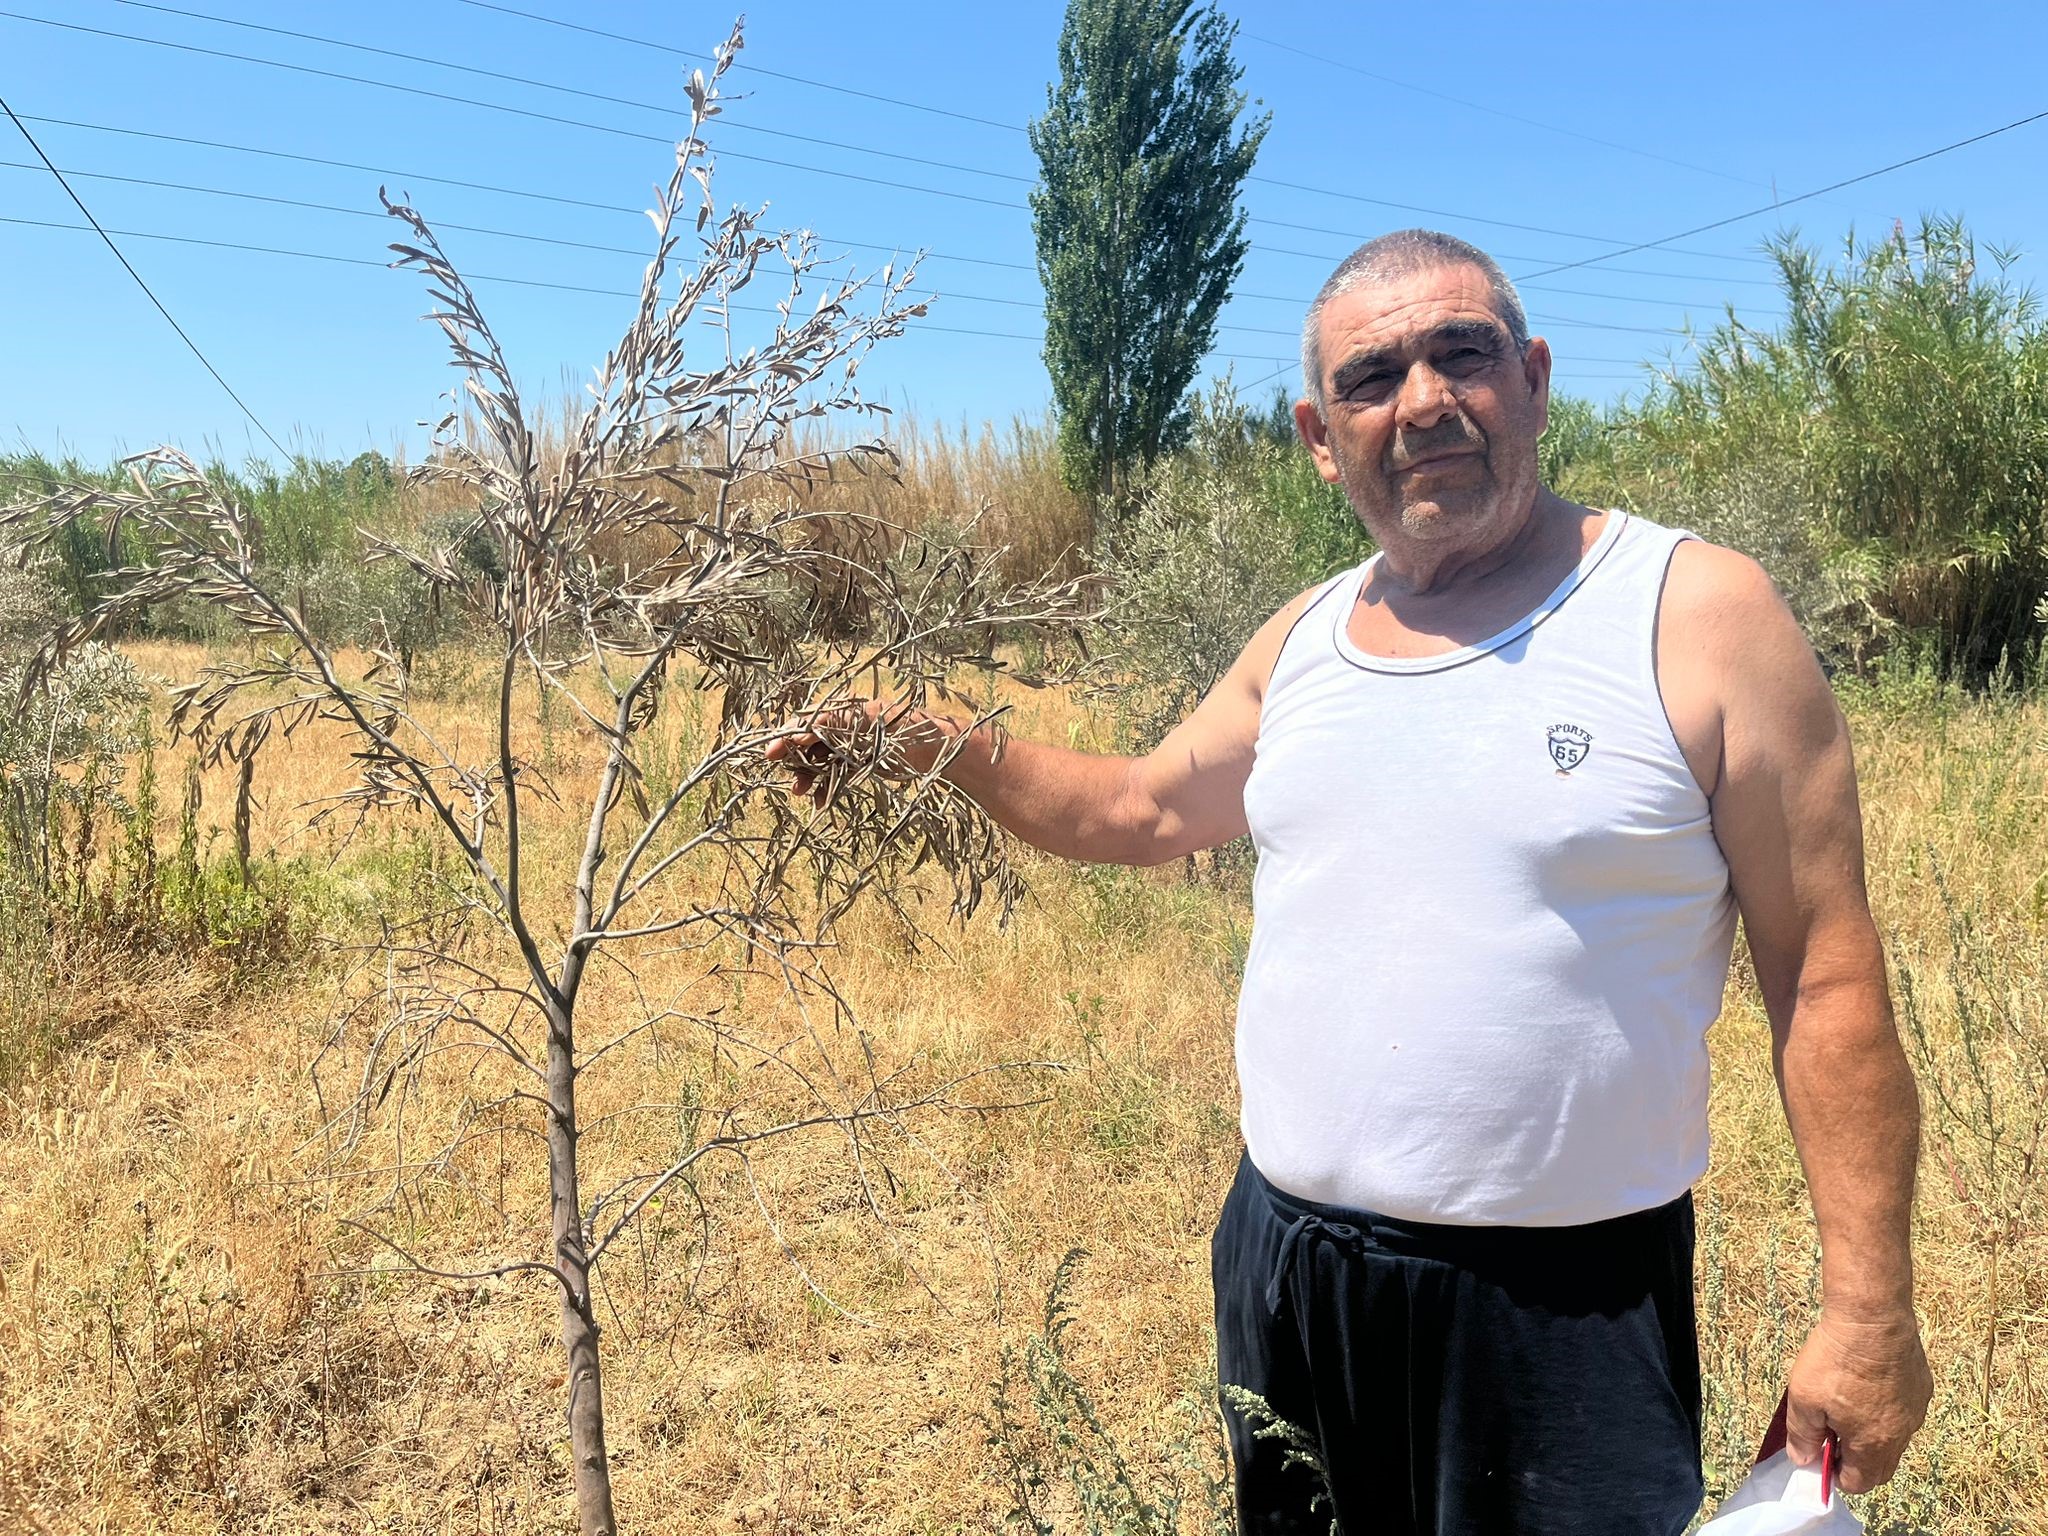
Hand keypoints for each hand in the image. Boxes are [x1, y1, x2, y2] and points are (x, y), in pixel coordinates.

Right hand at [762, 699, 956, 807]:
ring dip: (807, 776)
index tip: (770, 752)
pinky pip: (835, 775)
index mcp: (845, 710)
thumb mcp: (867, 723)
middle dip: (793, 759)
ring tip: (799, 793)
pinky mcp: (861, 764)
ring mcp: (852, 746)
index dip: (787, 736)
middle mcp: (845, 726)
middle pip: (809, 742)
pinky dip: (825, 787)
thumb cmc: (906, 728)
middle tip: (783, 777)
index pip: (807, 722)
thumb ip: (832, 725)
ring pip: (819, 760)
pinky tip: (819, 800)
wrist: (939, 750)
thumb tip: (798, 733)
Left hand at [1785, 1309, 1931, 1493]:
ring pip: (1894, 1440)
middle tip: (1831, 1435)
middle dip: (1855, 1461)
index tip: (1821, 1456)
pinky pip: (1904, 1412)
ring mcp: (1915, 1411)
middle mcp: (1901, 1434)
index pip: (1860, 1482)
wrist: (1873, 1318)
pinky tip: (1866, 1385)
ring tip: (1845, 1405)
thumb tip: (1803, 1460)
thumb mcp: (1803, 1398)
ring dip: (1871, 1435)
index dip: (1836, 1475)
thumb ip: (1803, 1436)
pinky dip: (1886, 1411)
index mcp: (1872, 1444)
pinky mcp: (1922, 1388)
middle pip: (1880, 1467)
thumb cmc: (1836, 1359)